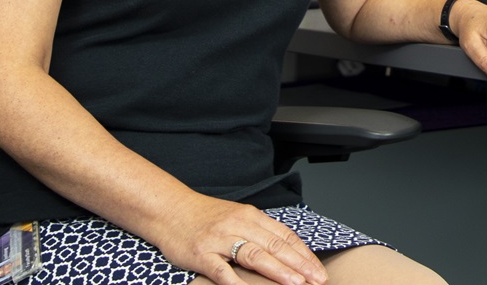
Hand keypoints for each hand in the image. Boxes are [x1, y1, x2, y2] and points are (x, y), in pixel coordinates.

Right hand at [155, 193, 325, 284]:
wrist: (169, 209)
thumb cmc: (205, 216)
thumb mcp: (237, 217)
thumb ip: (259, 231)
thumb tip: (286, 249)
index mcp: (251, 216)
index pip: (284, 235)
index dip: (303, 253)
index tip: (318, 268)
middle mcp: (238, 225)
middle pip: (275, 245)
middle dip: (299, 264)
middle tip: (317, 279)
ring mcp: (220, 239)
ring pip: (255, 255)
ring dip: (278, 270)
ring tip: (296, 283)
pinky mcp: (201, 254)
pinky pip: (222, 270)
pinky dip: (237, 282)